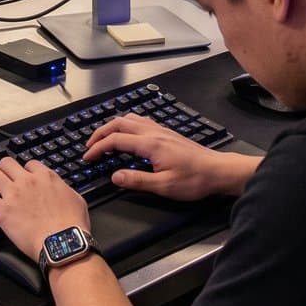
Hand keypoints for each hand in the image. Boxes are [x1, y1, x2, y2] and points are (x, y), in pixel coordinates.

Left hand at [0, 157, 90, 259]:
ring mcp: (13, 194)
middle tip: (1, 177)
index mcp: (46, 177)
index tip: (22, 177)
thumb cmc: (72, 226)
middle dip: (3, 169)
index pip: (29, 164)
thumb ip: (63, 189)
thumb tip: (59, 189)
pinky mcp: (2, 210)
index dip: (24, 171)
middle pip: (7, 163)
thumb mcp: (76, 199)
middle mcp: (27, 181)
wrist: (62, 244)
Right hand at [83, 114, 260, 201]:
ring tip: (104, 139)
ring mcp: (161, 130)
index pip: (116, 140)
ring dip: (113, 126)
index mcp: (150, 144)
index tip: (87, 157)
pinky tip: (128, 135)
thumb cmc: (194, 180)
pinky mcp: (167, 133)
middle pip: (119, 123)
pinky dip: (126, 125)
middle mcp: (154, 132)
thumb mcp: (164, 186)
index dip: (98, 148)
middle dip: (100, 133)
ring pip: (130, 119)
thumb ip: (137, 180)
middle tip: (90, 146)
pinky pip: (141, 121)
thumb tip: (114, 176)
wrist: (218, 171)